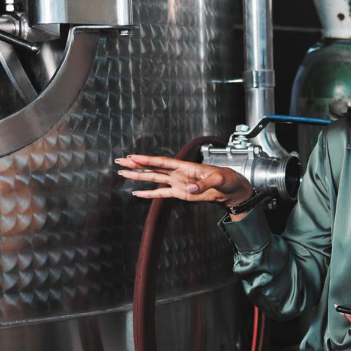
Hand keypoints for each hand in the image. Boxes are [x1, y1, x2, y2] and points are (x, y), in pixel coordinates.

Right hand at [116, 154, 251, 207]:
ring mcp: (177, 183)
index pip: (162, 162)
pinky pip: (161, 193)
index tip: (133, 157)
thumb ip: (203, 184)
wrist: (230, 190)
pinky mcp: (179, 193)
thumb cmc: (227, 179)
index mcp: (185, 166)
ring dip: (138, 176)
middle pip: (153, 168)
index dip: (147, 160)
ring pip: (154, 179)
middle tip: (120, 161)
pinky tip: (137, 193)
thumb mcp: (218, 179)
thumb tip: (189, 191)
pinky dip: (149, 193)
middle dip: (136, 165)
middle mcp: (178, 173)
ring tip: (123, 173)